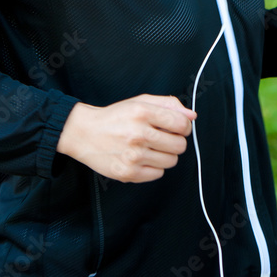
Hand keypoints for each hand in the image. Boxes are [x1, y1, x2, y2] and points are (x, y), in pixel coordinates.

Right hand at [57, 93, 195, 182]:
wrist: (85, 133)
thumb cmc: (116, 116)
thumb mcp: (140, 102)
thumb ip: (168, 105)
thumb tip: (192, 116)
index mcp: (143, 113)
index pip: (182, 124)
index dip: (184, 126)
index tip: (176, 127)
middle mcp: (138, 134)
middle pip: (179, 145)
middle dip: (175, 141)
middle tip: (162, 138)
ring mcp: (133, 156)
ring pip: (171, 161)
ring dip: (165, 154)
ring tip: (150, 147)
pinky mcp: (128, 174)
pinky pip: (158, 174)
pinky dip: (154, 167)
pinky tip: (142, 157)